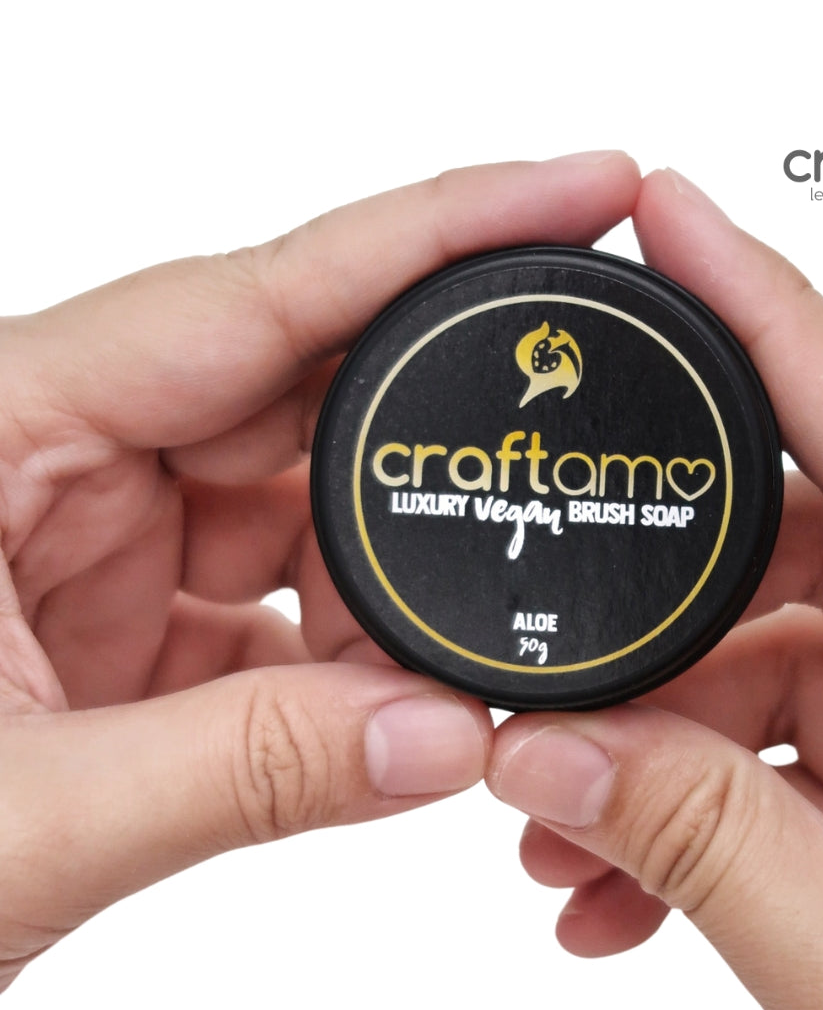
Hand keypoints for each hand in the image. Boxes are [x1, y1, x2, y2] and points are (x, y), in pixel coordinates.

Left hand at [0, 151, 640, 989]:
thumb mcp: (9, 819)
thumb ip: (239, 774)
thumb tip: (443, 741)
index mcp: (0, 423)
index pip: (258, 293)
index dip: (438, 234)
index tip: (578, 190)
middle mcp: (58, 452)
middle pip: (302, 387)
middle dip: (432, 441)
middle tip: (546, 457)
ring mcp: (99, 534)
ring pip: (304, 506)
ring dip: (390, 581)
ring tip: (449, 649)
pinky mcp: (126, 615)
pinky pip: (278, 600)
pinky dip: (346, 652)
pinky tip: (382, 700)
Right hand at [486, 169, 822, 1009]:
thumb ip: (709, 852)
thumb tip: (541, 754)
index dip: (769, 314)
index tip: (671, 212)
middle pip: (797, 562)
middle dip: (649, 624)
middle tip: (538, 668)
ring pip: (765, 670)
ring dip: (649, 746)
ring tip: (557, 829)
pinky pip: (777, 754)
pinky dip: (686, 807)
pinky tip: (612, 884)